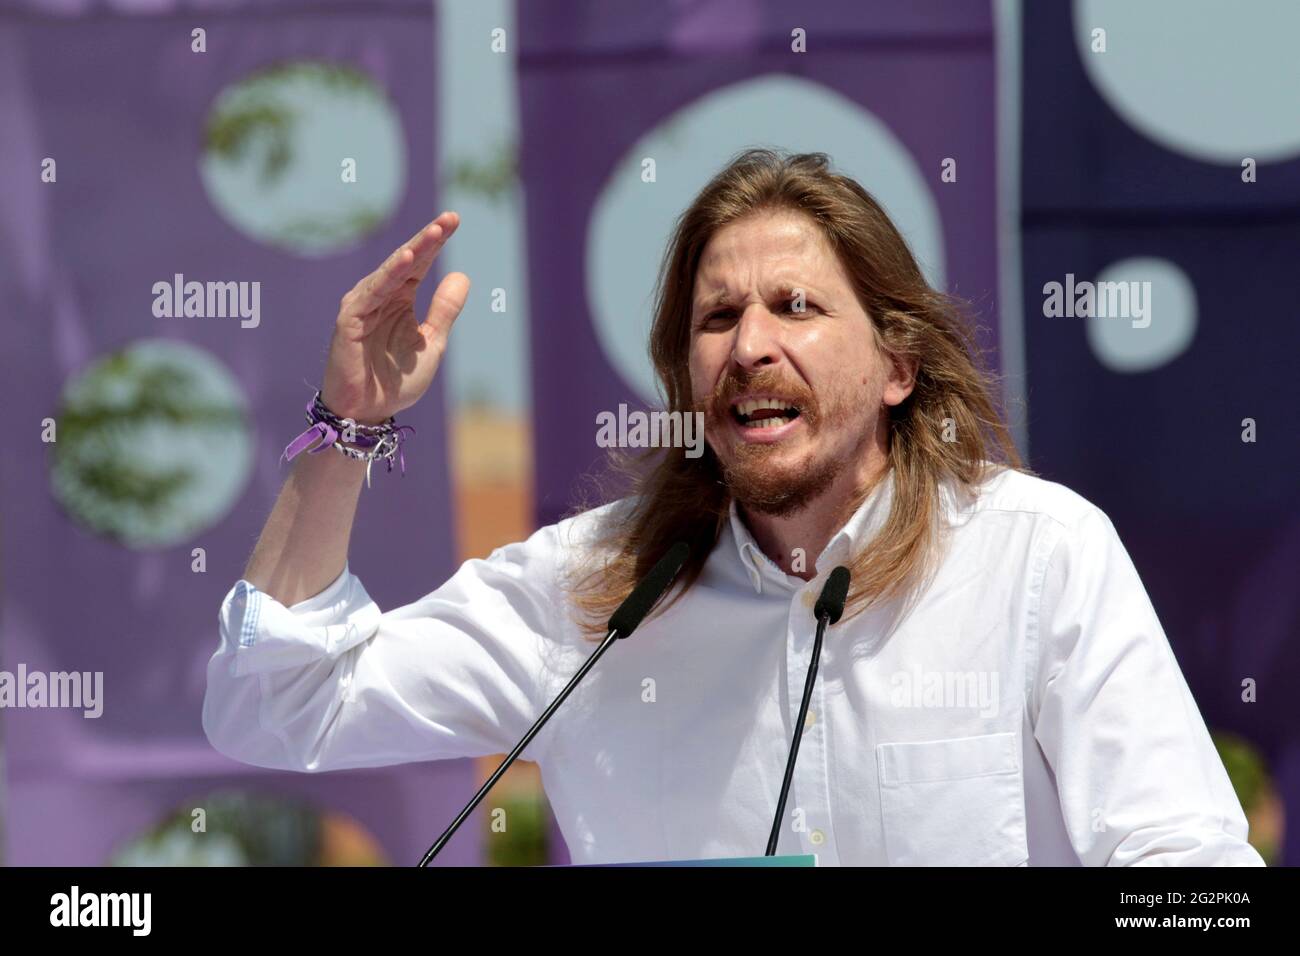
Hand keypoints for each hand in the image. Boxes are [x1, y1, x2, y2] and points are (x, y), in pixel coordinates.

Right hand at [320, 211, 468, 423]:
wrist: (368, 413)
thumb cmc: (396, 380)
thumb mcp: (432, 343)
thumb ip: (444, 310)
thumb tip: (462, 274)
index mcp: (400, 298)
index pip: (420, 263)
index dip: (436, 242)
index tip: (454, 220)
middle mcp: (381, 295)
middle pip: (406, 260)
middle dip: (428, 239)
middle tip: (450, 219)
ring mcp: (363, 305)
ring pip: (390, 272)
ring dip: (412, 252)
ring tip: (434, 233)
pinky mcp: (350, 320)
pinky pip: (372, 293)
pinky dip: (388, 276)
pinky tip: (406, 260)